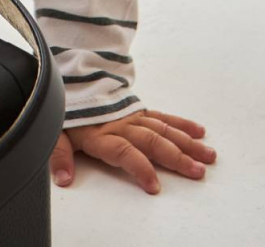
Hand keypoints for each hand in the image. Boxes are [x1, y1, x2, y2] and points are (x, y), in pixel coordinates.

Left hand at [49, 108, 216, 194]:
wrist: (73, 79)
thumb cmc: (68, 110)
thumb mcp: (56, 132)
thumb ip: (59, 155)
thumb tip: (63, 178)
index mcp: (102, 134)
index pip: (124, 152)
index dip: (139, 168)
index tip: (154, 186)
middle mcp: (122, 125)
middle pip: (152, 142)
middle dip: (176, 158)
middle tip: (198, 172)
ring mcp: (133, 116)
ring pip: (164, 130)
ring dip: (187, 144)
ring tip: (208, 156)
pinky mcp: (139, 110)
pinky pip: (163, 117)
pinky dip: (182, 124)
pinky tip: (199, 132)